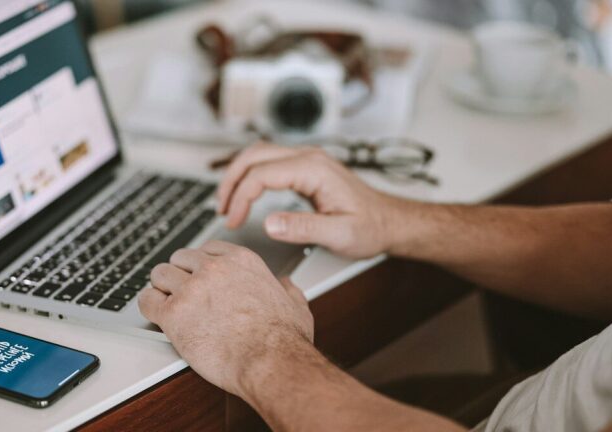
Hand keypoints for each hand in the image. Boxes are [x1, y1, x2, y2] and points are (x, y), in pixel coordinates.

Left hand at [139, 240, 313, 397]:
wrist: (269, 363)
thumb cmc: (284, 340)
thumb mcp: (296, 305)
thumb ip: (287, 289)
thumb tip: (286, 284)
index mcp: (241, 262)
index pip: (207, 248)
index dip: (199, 264)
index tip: (198, 275)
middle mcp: (214, 269)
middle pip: (180, 259)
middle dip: (179, 274)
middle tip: (181, 292)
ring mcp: (191, 289)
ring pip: (160, 274)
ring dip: (161, 288)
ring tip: (166, 302)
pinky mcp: (174, 314)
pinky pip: (146, 300)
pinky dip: (148, 306)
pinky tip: (155, 313)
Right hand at [217, 142, 403, 259]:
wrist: (391, 222)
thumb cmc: (371, 227)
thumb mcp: (339, 234)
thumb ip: (303, 228)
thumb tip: (269, 224)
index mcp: (314, 169)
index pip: (261, 174)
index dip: (241, 198)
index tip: (232, 221)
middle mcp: (309, 158)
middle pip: (254, 155)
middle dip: (231, 180)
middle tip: (220, 209)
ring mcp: (307, 160)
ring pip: (258, 154)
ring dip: (237, 174)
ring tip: (226, 202)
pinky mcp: (306, 168)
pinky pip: (269, 162)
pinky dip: (250, 175)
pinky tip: (244, 193)